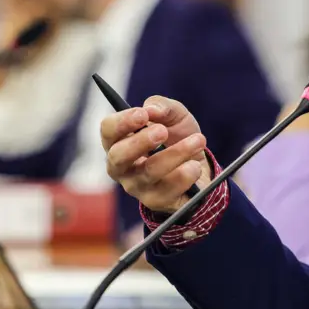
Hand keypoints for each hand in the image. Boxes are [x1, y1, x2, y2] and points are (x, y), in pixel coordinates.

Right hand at [101, 96, 210, 213]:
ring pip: (149, 172)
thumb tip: (152, 109)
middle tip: (163, 131)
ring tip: (198, 141)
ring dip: (176, 154)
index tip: (143, 114)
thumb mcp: (174, 115)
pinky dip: (185, 175)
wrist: (199, 165)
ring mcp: (136, 186)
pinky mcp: (155, 201)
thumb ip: (162, 106)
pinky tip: (195, 166)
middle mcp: (121, 166)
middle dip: (140, 142)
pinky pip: (167, 190)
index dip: (122, 122)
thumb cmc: (178, 137)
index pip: (108, 131)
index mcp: (119, 140)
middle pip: (118, 156)